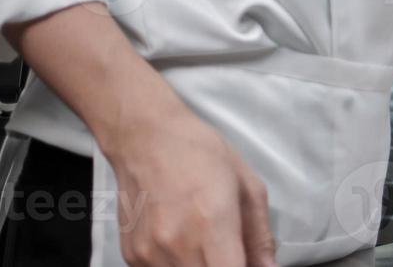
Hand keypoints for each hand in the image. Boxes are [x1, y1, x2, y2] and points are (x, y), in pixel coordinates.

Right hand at [105, 100, 277, 266]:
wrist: (146, 139)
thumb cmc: (201, 154)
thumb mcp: (247, 186)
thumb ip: (260, 235)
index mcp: (213, 223)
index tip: (248, 262)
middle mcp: (178, 244)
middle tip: (230, 252)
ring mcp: (150, 253)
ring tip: (205, 244)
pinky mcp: (132, 256)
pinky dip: (177, 265)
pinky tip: (182, 242)